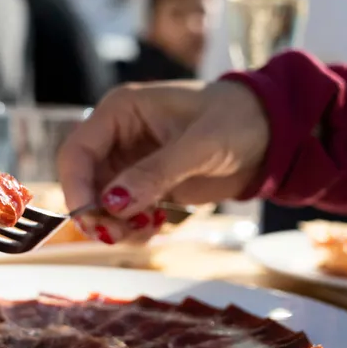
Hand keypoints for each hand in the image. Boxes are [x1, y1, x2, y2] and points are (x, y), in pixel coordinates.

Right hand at [58, 80, 268, 242]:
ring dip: (116, 225)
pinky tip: (158, 226)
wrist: (271, 133)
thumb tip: (113, 203)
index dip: (76, 186)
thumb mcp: (199, 146)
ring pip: (103, 203)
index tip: (88, 219)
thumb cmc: (237, 121)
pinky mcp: (148, 185)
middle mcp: (119, 136)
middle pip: (85, 181)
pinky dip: (134, 227)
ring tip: (146, 231)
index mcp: (121, 111)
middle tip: (118, 236)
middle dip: (97, 212)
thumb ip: (155, 173)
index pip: (78, 150)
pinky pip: (126, 213)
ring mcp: (132, 162)